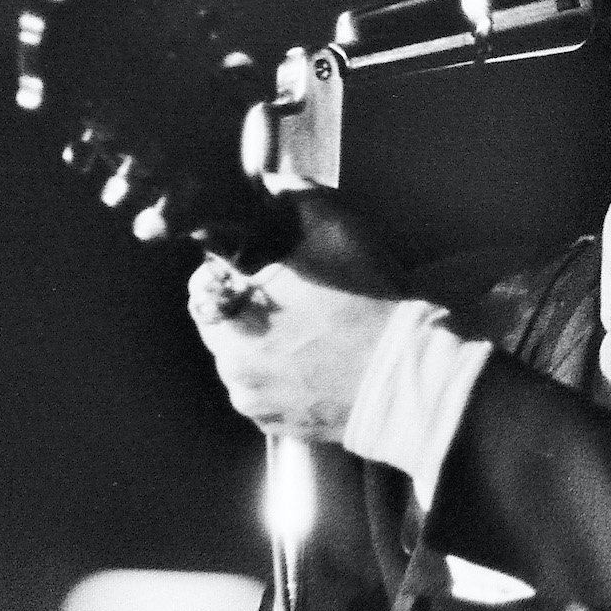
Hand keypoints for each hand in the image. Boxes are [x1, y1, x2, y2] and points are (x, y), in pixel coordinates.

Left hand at [189, 192, 403, 443]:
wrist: (408, 376)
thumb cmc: (368, 303)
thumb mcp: (333, 229)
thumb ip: (291, 194)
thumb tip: (267, 183)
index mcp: (228, 318)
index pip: (202, 284)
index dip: (233, 269)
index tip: (265, 267)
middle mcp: (230, 367)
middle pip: (222, 324)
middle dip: (250, 308)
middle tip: (298, 299)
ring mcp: (255, 403)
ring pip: (244, 360)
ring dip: (266, 344)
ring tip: (314, 333)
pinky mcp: (279, 428)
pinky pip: (268, 392)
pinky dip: (284, 377)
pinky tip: (319, 363)